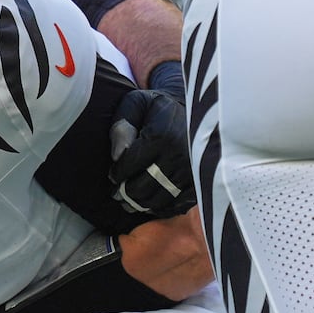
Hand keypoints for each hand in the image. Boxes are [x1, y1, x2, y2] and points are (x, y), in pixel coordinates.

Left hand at [108, 89, 194, 225]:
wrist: (200, 112)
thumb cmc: (162, 109)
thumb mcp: (138, 104)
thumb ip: (122, 125)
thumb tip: (116, 156)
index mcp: (162, 136)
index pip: (129, 165)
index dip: (116, 174)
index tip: (113, 175)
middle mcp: (179, 156)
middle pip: (142, 187)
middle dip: (125, 193)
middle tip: (117, 194)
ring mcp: (192, 172)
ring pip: (158, 200)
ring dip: (140, 204)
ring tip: (130, 201)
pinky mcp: (200, 184)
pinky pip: (175, 206)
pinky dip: (160, 208)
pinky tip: (151, 202)